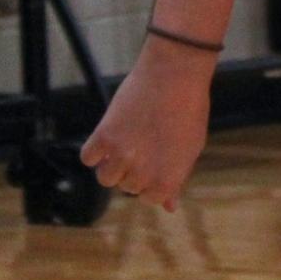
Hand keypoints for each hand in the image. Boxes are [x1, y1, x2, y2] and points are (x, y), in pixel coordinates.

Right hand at [79, 37, 215, 211]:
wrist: (176, 73)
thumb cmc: (189, 108)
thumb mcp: (192, 146)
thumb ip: (178, 177)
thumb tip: (169, 206)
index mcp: (169, 178)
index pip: (150, 198)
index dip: (153, 180)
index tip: (159, 159)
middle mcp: (144, 172)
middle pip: (127, 186)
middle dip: (136, 168)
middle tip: (148, 141)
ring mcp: (122, 155)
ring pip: (106, 177)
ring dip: (114, 163)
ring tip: (130, 139)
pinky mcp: (104, 137)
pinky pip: (88, 157)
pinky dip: (96, 149)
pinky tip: (111, 134)